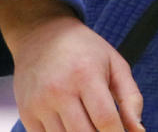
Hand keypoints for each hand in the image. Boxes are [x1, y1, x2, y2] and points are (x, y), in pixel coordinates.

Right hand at [0, 0, 143, 131]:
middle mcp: (60, 90)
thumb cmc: (86, 50)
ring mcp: (40, 104)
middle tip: (107, 127)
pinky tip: (72, 125)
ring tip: (91, 123)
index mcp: (86, 74)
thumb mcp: (114, 64)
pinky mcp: (26, 114)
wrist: (42, 35)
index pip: (105, 119)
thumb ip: (130, 98)